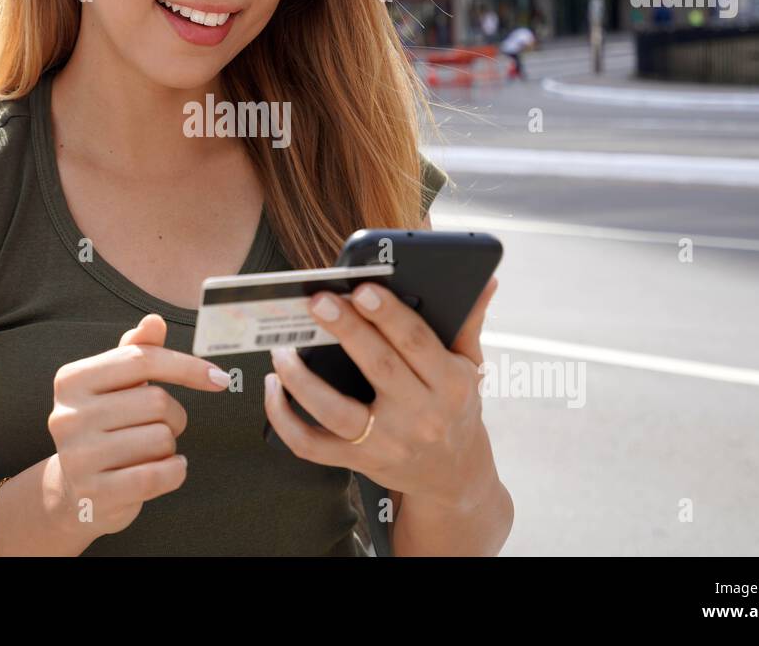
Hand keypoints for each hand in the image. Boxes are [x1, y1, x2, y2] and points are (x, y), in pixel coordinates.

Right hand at [46, 313, 231, 540]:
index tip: (219, 378)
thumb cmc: (105, 428)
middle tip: (161, 427)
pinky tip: (166, 470)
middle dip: (174, 416)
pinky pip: (159, 475)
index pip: (141, 359)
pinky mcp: (95, 493)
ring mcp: (78, 457)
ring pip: (161, 439)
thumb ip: (137, 351)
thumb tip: (154, 321)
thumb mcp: (116, 385)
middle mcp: (68, 415)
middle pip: (156, 401)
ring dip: (169, 447)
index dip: (187, 366)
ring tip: (150, 452)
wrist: (77, 492)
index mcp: (72, 380)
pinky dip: (175, 471)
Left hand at [264, 277, 499, 509]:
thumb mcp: (471, 368)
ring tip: (283, 348)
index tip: (363, 289)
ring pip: (336, 412)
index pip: (416, 343)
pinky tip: (273, 388)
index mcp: (450, 384)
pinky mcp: (359, 462)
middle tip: (317, 301)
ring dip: (302, 379)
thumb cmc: (457, 410)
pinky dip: (284, 418)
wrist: (456, 478)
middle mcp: (420, 415)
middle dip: (345, 330)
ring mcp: (386, 442)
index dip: (388, 315)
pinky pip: (311, 445)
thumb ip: (468, 322)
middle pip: (377, 367)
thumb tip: (484, 280)